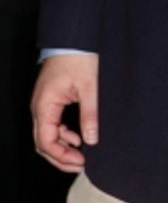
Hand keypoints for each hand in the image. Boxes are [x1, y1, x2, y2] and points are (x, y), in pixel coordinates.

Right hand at [31, 53, 99, 172]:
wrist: (77, 36)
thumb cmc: (80, 56)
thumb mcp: (91, 87)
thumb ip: (91, 114)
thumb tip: (91, 140)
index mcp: (45, 105)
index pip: (45, 142)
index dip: (62, 156)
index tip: (81, 163)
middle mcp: (40, 106)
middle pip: (43, 142)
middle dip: (61, 157)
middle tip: (81, 166)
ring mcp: (45, 103)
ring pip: (47, 134)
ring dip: (63, 147)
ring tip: (82, 155)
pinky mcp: (53, 99)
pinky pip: (53, 124)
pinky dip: (64, 134)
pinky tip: (79, 138)